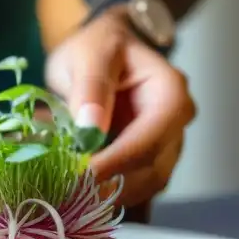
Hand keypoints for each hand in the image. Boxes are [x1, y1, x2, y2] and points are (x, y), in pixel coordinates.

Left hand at [45, 7, 195, 210]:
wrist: (107, 48)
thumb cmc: (100, 46)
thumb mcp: (90, 53)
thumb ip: (90, 87)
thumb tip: (89, 128)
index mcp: (170, 94)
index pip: (149, 141)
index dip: (115, 164)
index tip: (79, 176)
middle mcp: (176, 125)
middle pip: (151, 170)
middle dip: (108, 184)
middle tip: (62, 189)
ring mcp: (165, 146)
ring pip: (143, 186)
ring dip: (105, 193)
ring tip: (63, 188)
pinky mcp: (148, 162)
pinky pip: (131, 187)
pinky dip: (104, 192)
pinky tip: (74, 188)